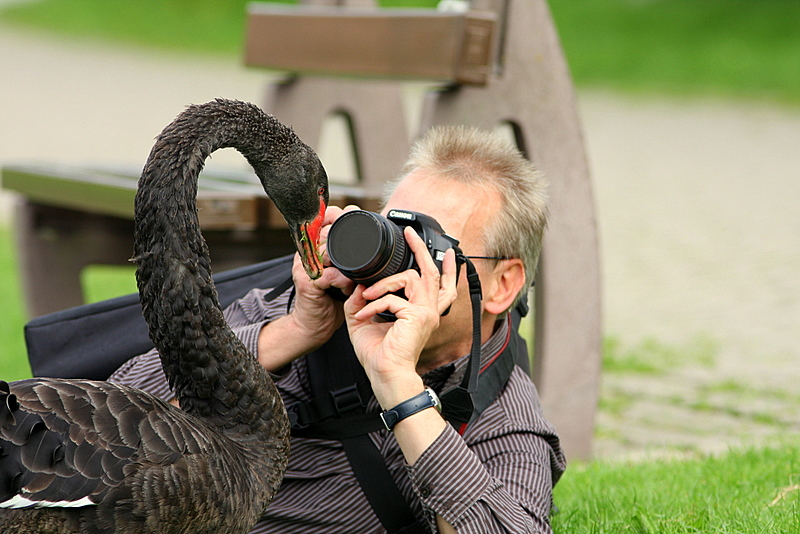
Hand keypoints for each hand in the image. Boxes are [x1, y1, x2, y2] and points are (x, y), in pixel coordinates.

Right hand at [285, 205, 356, 348]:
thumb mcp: (345, 272)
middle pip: (330, 230)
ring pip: (330, 250)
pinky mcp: (308, 283)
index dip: (346, 216)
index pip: (329, 216)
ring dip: (350, 263)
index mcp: (316, 244)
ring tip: (358, 275)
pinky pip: (330, 274)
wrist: (314, 325)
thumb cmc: (332, 298)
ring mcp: (305, 266)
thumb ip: (354, 256)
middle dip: (351, 241)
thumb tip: (380, 241)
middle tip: (365, 255)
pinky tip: (350, 288)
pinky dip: (344, 281)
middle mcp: (308, 251)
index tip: (363, 228)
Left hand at [343, 226, 457, 408]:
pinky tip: (362, 315)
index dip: (442, 266)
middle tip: (411, 233)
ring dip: (384, 282)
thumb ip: (363, 300)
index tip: (438, 249)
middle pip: (432, 272)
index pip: (438, 284)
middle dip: (421, 249)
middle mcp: (430, 310)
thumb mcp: (364, 320)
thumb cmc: (379, 354)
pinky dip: (374, 304)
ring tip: (366, 295)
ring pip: (412, 278)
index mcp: (422, 311)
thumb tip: (359, 283)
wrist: (385, 375)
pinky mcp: (418, 316)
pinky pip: (393, 298)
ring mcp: (427, 313)